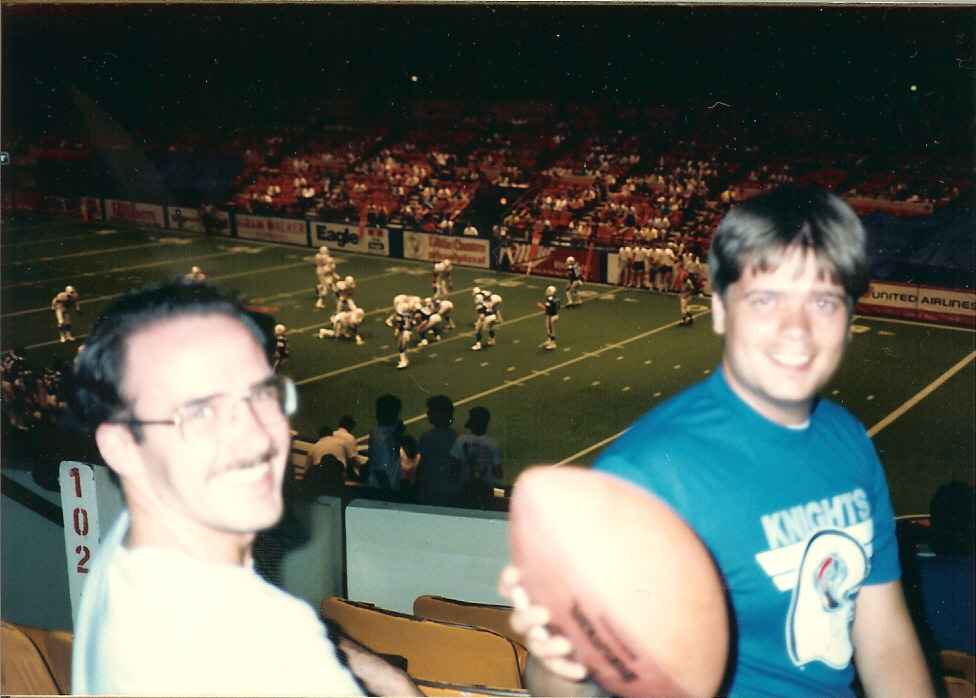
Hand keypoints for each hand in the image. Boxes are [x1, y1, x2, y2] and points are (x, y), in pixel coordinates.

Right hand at [498, 565, 588, 682]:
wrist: (587, 635)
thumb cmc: (583, 595)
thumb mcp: (581, 573)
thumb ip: (583, 555)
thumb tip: (604, 519)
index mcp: (535, 592)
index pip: (511, 585)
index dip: (509, 580)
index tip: (516, 574)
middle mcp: (534, 616)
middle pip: (518, 618)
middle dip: (528, 615)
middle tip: (544, 612)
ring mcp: (542, 639)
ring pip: (534, 644)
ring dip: (546, 644)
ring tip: (565, 642)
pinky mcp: (556, 660)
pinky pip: (555, 667)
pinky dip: (566, 669)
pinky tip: (582, 668)